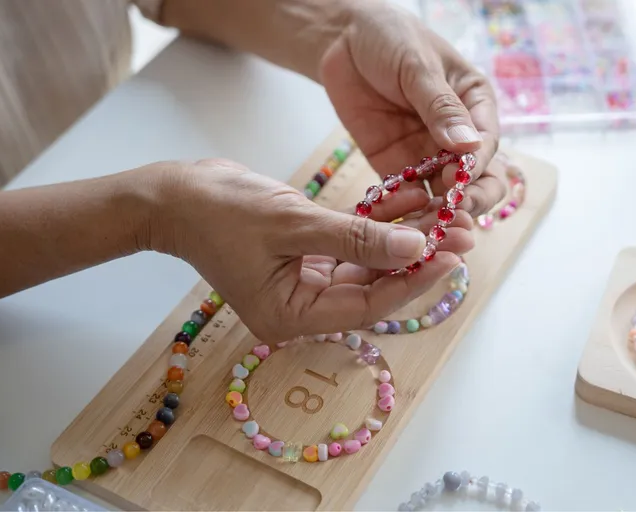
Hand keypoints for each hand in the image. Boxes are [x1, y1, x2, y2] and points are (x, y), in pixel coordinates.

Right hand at [149, 159, 473, 341]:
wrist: (173, 195)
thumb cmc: (221, 212)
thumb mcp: (293, 223)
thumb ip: (357, 238)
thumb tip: (416, 249)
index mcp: (293, 315)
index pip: (369, 304)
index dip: (414, 280)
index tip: (452, 255)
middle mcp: (303, 306)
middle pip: (375, 284)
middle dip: (418, 255)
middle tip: (462, 229)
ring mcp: (304, 280)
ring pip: (369, 262)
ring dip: (403, 235)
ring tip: (446, 210)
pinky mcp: (306, 255)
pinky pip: (352, 243)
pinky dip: (377, 222)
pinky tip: (409, 198)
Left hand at [319, 0, 505, 215]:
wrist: (343, 38)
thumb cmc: (391, 38)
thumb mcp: (417, 65)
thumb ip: (440, 106)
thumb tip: (469, 145)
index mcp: (476, 105)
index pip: (486, 143)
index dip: (476, 166)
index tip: (461, 179)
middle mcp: (457, 136)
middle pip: (477, 180)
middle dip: (468, 200)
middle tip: (450, 213)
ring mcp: (428, 154)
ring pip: (444, 196)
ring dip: (438, 214)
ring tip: (426, 230)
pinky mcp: (397, 167)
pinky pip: (407, 197)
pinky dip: (406, 212)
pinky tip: (399, 224)